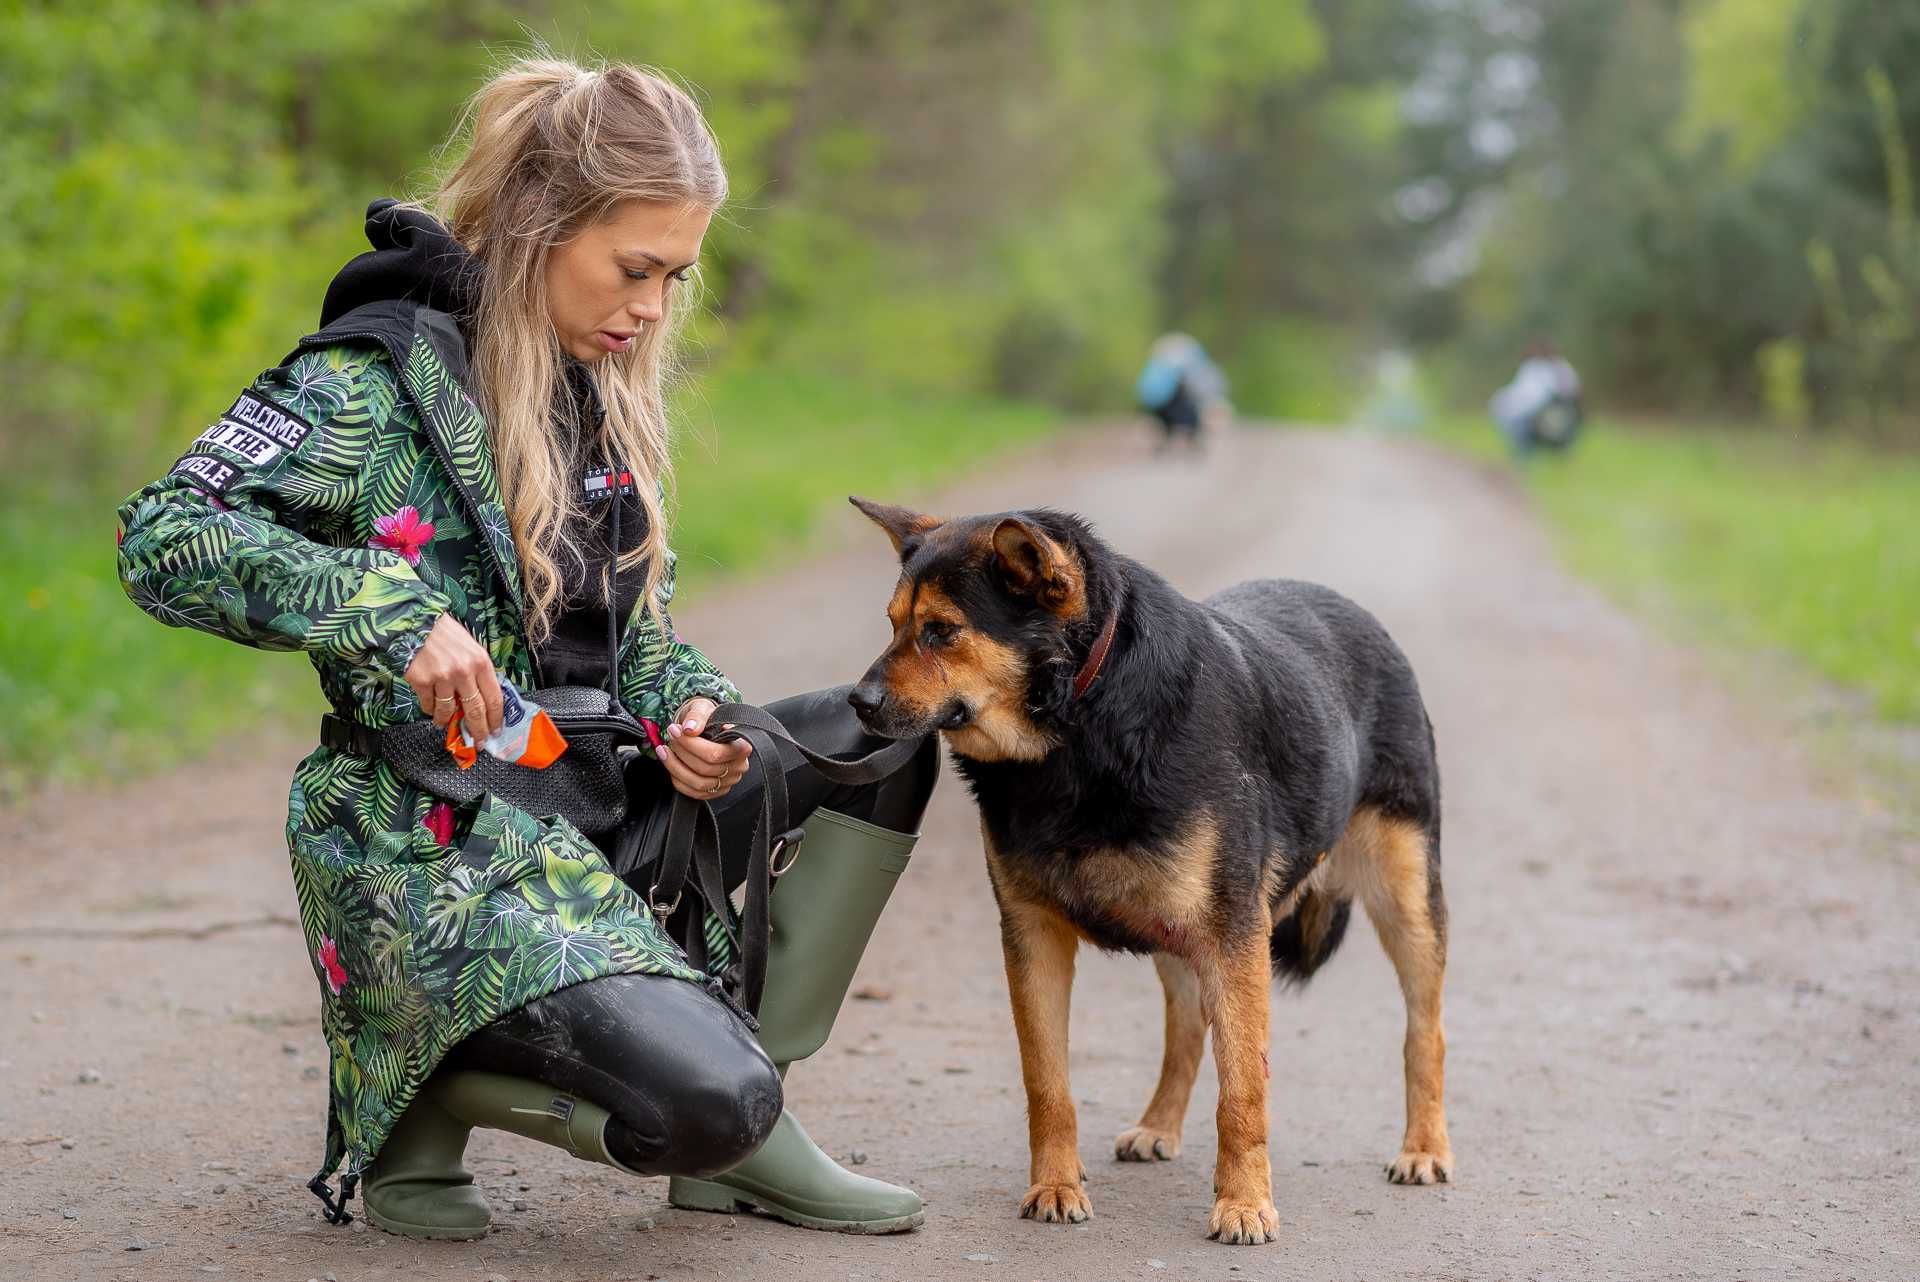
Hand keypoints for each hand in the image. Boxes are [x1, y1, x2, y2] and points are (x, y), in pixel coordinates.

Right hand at [402, 613, 504, 738]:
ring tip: (444, 723)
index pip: (494, 698)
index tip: (496, 730)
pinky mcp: (422, 681)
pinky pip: (429, 704)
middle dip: (479, 729)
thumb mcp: (470, 647)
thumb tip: (482, 698)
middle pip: (476, 710)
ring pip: (448, 711)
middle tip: (480, 741)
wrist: (415, 621)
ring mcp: (442, 678)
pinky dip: (430, 709)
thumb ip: (477, 671)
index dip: (496, 718)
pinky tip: (430, 709)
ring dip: (446, 721)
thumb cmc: (445, 633)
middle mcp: (464, 671)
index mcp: (481, 662)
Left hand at [660, 697, 751, 799]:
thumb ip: (697, 716)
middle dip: (682, 751)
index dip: (693, 745)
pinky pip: (693, 793)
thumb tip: (689, 729)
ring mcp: (727, 782)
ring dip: (675, 766)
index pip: (716, 753)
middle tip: (670, 735)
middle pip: (705, 768)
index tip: (678, 730)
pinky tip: (670, 763)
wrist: (706, 728)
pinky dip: (677, 779)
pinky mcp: (715, 792)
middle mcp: (737, 767)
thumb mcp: (703, 709)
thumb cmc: (708, 720)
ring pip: (698, 783)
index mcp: (741, 747)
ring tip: (663, 749)